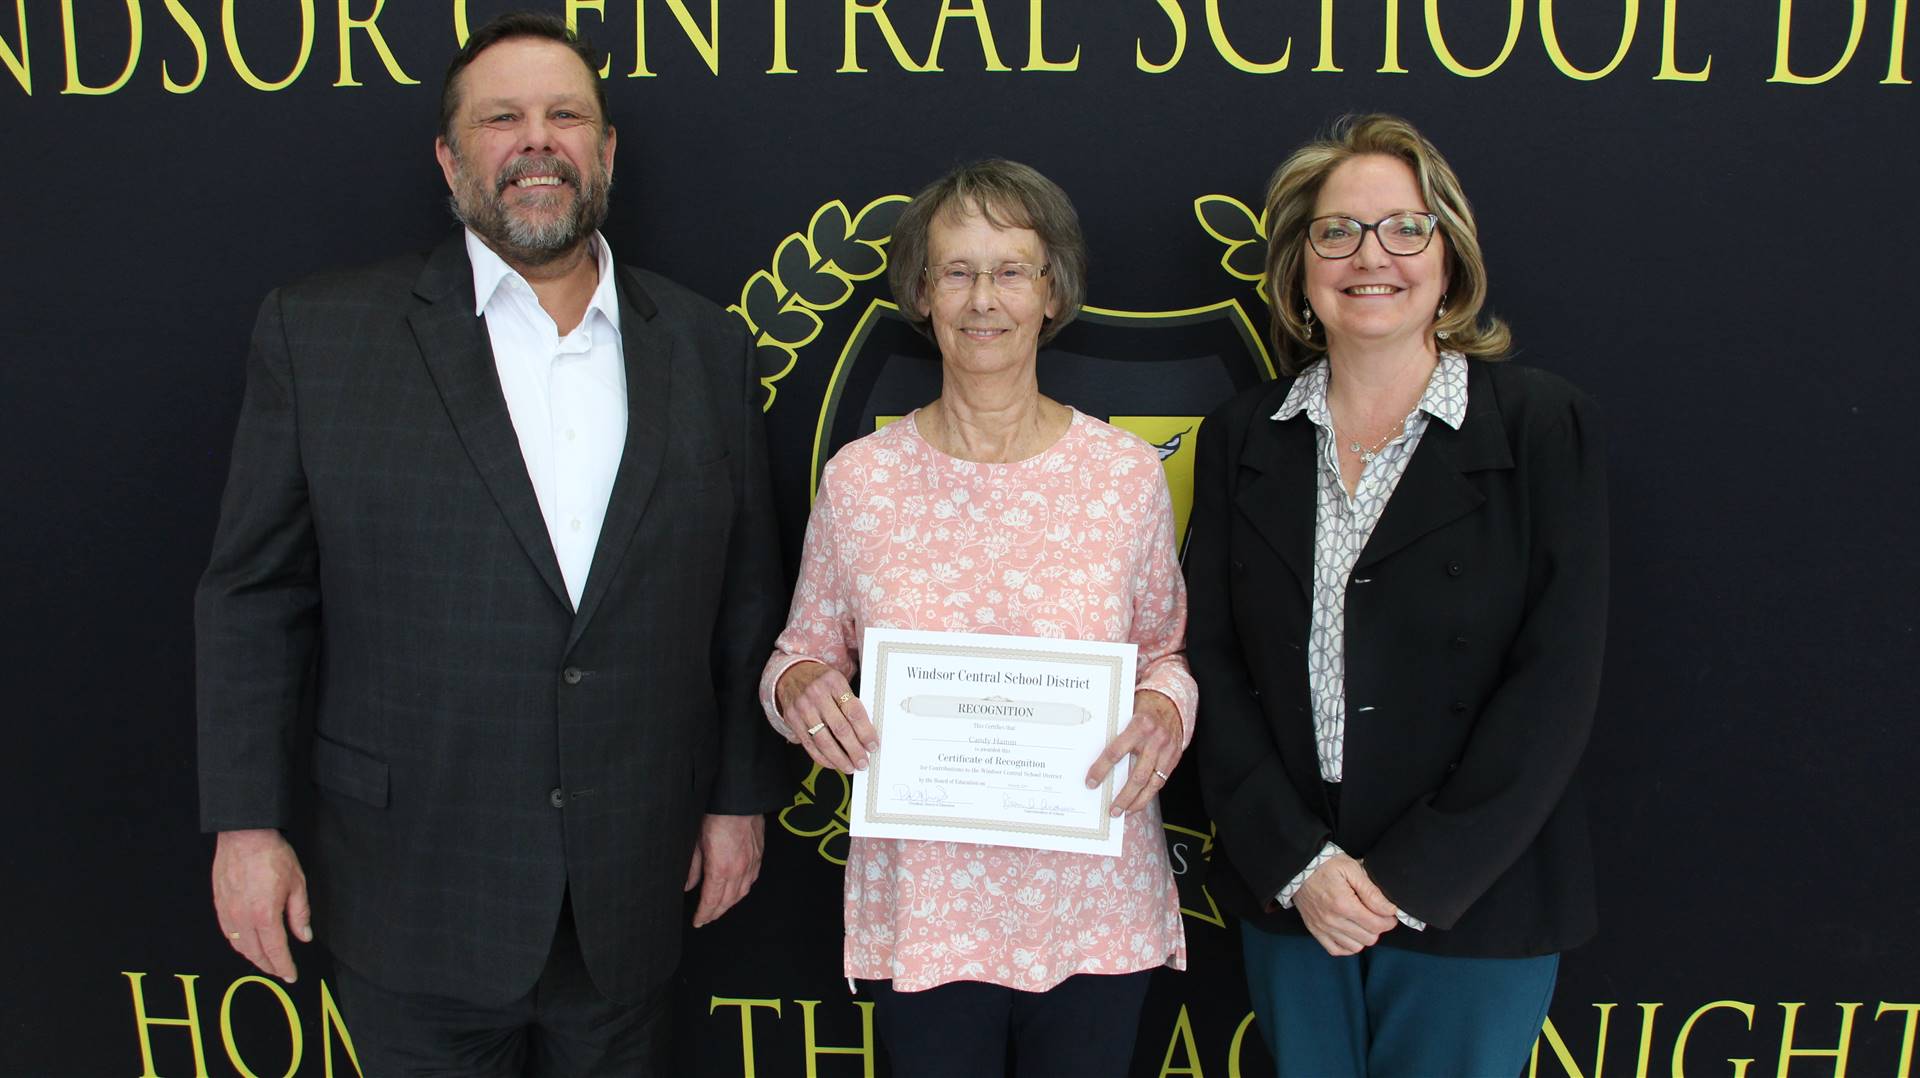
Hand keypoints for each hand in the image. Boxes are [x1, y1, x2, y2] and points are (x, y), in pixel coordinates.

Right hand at [212, 828, 311, 982]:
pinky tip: (247, 943)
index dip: (284, 966)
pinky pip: (228, 932)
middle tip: (279, 972)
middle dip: (269, 966)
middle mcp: (243, 918)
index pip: (275, 950)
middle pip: (255, 953)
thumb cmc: (273, 856)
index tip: (291, 975)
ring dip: (253, 957)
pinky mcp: (219, 905)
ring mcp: (228, 913)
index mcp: (265, 915)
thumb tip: (304, 936)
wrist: (244, 836)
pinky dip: (239, 943)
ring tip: (265, 961)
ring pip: (239, 946)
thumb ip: (300, 914)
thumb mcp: (297, 884)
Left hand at [685, 814, 764, 926]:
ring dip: (730, 904)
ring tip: (720, 909)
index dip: (704, 914)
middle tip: (706, 919)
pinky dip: (743, 890)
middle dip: (716, 913)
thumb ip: (693, 867)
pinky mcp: (758, 856)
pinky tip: (738, 891)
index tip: (698, 921)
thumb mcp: (696, 842)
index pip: (711, 901)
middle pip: (727, 901)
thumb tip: (688, 885)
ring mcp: (751, 863)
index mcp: (720, 869)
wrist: (739, 799)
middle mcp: (738, 870)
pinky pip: (752, 880)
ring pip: (742, 893)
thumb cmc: (716, 815)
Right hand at [775, 661, 877, 773]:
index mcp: (834, 682)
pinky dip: (822, 757)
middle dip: (854, 750)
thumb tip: (866, 733)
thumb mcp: (838, 682)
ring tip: (849, 766)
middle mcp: (817, 695)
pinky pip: (809, 744)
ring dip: (839, 758)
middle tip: (863, 762)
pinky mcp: (792, 719)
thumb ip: (850, 703)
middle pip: (840, 729)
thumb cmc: (820, 680)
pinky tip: (832, 763)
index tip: (872, 745)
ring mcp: (803, 708)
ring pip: (824, 740)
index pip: (854, 712)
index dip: (865, 732)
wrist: (792, 673)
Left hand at [1085, 690, 1182, 815]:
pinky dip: (1148, 795)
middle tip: (1111, 809)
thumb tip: (1090, 752)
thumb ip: (1115, 731)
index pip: (1115, 752)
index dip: (1101, 769)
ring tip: (1124, 812)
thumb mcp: (1127, 712)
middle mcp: (1154, 739)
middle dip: (1123, 796)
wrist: (1171, 703)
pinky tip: (1138, 803)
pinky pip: (1161, 781)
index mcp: (1138, 725)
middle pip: (1136, 775)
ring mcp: (1167, 750)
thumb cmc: (1143, 708)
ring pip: (1151, 783)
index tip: (1091, 783)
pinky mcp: (1174, 758)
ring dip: (1137, 801)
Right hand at [1293, 853, 1398, 956]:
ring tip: (1362, 921)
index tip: (1389, 913)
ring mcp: (1323, 928)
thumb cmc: (1326, 865)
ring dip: (1364, 936)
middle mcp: (1332, 920)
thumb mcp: (1352, 869)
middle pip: (1369, 938)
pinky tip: (1351, 932)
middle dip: (1378, 927)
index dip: (1389, 921)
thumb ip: (1372, 892)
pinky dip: (1347, 945)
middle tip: (1376, 914)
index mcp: (1344, 904)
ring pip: (1356, 947)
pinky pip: (1337, 950)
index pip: (1377, 925)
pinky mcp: (1315, 931)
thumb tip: (1390, 909)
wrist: (1299, 867)